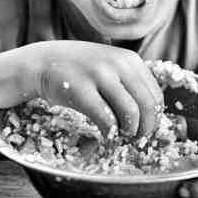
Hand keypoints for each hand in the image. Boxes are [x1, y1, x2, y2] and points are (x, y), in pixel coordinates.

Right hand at [28, 41, 163, 136]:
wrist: (43, 62)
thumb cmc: (80, 69)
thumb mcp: (110, 64)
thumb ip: (130, 82)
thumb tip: (150, 115)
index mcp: (130, 60)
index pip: (155, 94)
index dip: (154, 117)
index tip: (146, 129)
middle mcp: (118, 64)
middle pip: (147, 105)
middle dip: (146, 127)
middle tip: (137, 138)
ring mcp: (99, 75)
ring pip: (130, 112)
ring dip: (129, 130)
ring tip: (122, 135)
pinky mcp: (81, 90)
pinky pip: (106, 118)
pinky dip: (110, 132)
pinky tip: (106, 134)